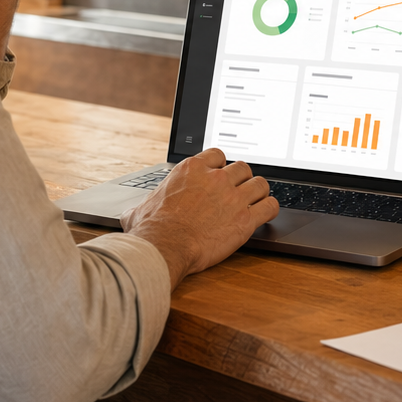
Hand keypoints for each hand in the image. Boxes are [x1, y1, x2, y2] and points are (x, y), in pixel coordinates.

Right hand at [120, 149, 279, 287]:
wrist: (165, 246)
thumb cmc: (151, 229)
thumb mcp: (139, 208)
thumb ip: (143, 204)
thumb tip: (131, 212)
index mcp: (192, 169)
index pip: (218, 155)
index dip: (221, 166)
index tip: (221, 176)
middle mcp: (216, 178)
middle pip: (242, 167)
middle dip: (242, 179)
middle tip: (239, 191)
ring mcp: (233, 197)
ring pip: (260, 184)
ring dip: (258, 192)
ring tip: (255, 201)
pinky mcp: (245, 219)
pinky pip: (270, 206)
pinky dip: (270, 209)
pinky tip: (265, 214)